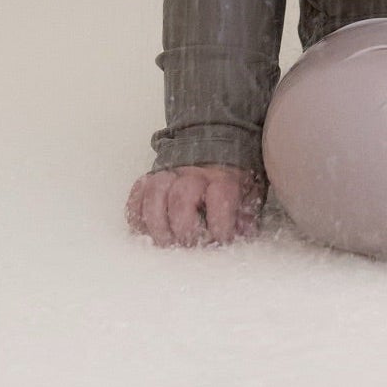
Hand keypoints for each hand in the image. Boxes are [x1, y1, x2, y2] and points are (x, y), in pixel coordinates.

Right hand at [125, 163, 265, 247]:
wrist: (213, 142)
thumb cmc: (231, 175)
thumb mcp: (249, 189)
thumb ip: (247, 213)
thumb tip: (244, 234)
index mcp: (223, 175)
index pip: (220, 196)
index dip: (220, 223)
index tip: (222, 240)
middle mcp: (194, 172)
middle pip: (182, 197)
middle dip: (183, 228)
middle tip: (188, 245)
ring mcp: (169, 173)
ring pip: (155, 194)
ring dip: (156, 224)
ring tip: (165, 241)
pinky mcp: (151, 177)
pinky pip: (137, 194)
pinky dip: (137, 215)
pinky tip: (145, 231)